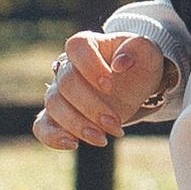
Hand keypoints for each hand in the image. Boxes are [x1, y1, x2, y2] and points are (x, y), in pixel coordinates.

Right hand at [33, 28, 169, 148]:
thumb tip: (120, 63)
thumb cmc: (139, 65)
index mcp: (88, 46)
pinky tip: (73, 144)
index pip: (77, 47)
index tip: (110, 85)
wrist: (136, 85)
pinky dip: (51, 136)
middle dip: (91, 107)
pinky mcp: (59, 115)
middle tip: (115, 123)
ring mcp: (60, 92)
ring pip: (53, 105)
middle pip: (66, 83)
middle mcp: (68, 67)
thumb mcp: (149, 53)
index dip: (90, 66)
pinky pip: (41, 125)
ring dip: (77, 125)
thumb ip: (140, 48)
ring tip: (102, 139)